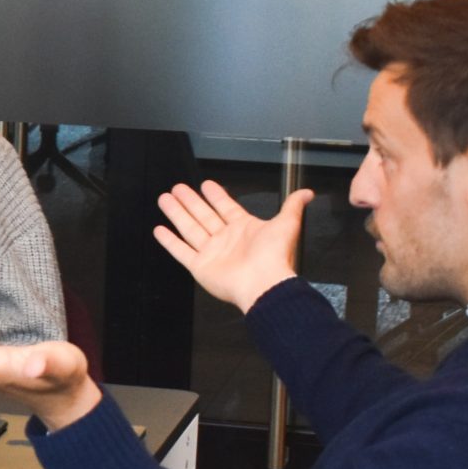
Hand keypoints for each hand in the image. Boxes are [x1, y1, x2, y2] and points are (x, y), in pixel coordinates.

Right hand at [151, 180, 312, 312]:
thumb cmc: (274, 256)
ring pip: (190, 228)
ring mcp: (212, 253)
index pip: (226, 207)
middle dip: (190, 201)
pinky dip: (170, 241)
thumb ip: (292, 206)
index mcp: (244, 228)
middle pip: (203, 215)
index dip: (216, 195)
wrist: (263, 283)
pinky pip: (181, 251)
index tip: (206, 184)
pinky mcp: (200, 266)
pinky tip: (160, 230)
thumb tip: (307, 193)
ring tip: (165, 199)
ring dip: (177, 214)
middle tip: (177, 188)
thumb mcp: (286, 224)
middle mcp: (226, 239)